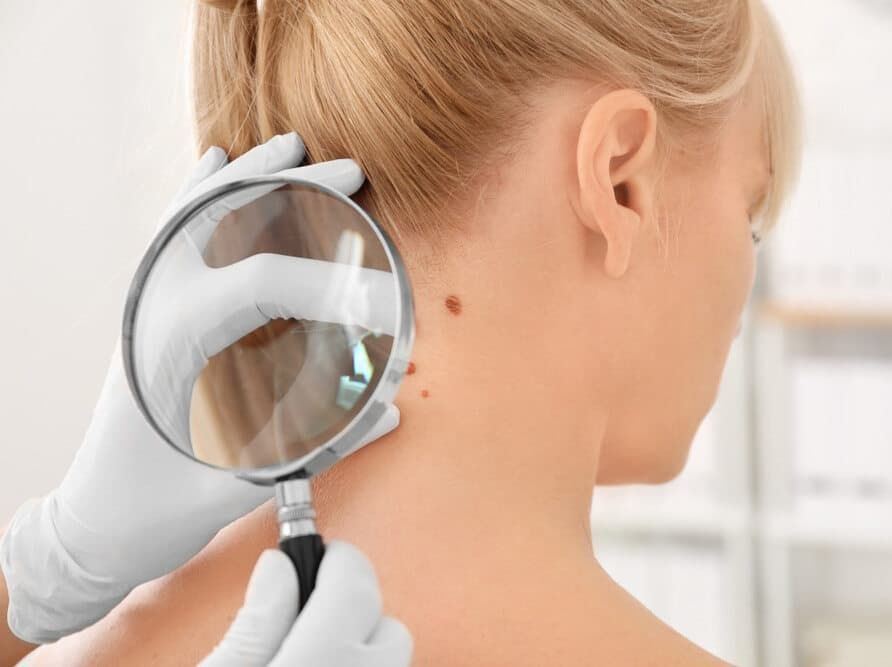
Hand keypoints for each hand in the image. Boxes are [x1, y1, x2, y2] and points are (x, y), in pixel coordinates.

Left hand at [0, 133, 399, 643]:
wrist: (90, 528)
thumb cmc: (153, 513)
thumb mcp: (236, 489)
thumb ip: (317, 448)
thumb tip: (390, 408)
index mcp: (168, 345)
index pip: (259, 283)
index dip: (331, 284)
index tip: (388, 301)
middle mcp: (150, 310)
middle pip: (221, 221)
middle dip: (290, 189)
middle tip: (351, 173)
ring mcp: (142, 308)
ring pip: (191, 216)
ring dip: (245, 177)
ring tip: (293, 147)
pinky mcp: (146, 315)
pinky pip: (168, 236)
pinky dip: (195, 194)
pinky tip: (216, 162)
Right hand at [199, 541, 411, 666]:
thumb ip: (254, 623)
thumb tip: (279, 565)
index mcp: (316, 662)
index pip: (354, 588)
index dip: (338, 560)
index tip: (322, 554)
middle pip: (389, 627)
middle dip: (356, 607)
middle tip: (315, 604)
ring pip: (393, 658)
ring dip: (364, 645)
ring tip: (319, 644)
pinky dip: (363, 664)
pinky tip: (327, 664)